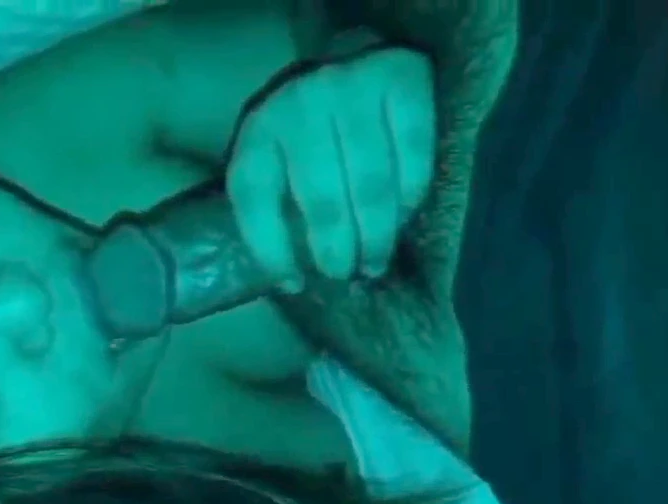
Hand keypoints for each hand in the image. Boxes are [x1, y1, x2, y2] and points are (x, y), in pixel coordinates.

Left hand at [226, 45, 434, 292]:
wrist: (361, 56)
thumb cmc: (316, 128)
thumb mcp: (279, 157)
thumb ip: (277, 205)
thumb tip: (294, 282)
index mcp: (260, 126)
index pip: (255, 196)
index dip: (272, 249)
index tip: (294, 283)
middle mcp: (302, 104)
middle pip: (321, 198)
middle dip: (335, 250)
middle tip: (346, 275)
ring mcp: (355, 90)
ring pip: (370, 185)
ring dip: (376, 236)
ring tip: (376, 263)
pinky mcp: (404, 84)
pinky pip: (412, 161)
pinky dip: (410, 199)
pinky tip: (404, 219)